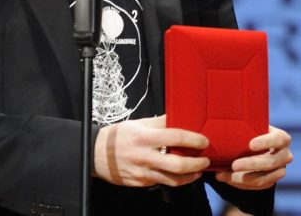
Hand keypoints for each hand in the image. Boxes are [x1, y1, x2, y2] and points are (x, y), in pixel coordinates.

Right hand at [94, 115, 209, 187]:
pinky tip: (180, 175)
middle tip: (205, 160)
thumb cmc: (117, 136)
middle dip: (197, 164)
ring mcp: (142, 172)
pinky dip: (174, 180)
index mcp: (144, 137)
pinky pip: (162, 183)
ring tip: (197, 170)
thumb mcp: (137, 123)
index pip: (175, 137)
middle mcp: (144, 156)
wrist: (95, 154)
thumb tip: (178, 116)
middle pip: (178, 164)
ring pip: (173, 179)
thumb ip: (158, 122)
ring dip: (190, 176)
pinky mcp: (140, 183)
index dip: (193, 139)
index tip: (204, 141)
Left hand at [214, 125, 292, 189]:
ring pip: (263, 178)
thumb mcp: (250, 126)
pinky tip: (226, 178)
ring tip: (223, 175)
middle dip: (251, 164)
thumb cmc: (251, 132)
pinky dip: (240, 183)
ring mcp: (280, 170)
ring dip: (241, 178)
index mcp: (282, 138)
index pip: (278, 139)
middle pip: (270, 162)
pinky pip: (257, 186)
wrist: (256, 147)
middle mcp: (285, 155)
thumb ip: (241, 126)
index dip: (266, 142)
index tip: (250, 145)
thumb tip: (218, 128)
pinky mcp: (272, 181)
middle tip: (233, 165)